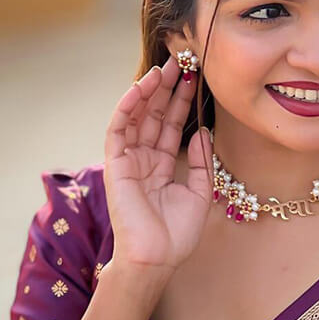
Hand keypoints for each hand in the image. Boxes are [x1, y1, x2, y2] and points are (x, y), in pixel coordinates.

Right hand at [103, 54, 212, 272]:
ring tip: (166, 67)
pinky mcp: (115, 165)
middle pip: (154, 116)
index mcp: (162, 167)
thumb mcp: (201, 194)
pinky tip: (142, 87)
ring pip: (137, 117)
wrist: (156, 258)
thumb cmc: (177, 235)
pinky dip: (128, 106)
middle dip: (167, 89)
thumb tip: (202, 132)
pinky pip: (119, 129)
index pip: (171, 126)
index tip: (195, 79)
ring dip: (149, 91)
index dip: (181, 102)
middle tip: (182, 61)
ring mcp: (129, 161)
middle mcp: (144, 160)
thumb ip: (202, 163)